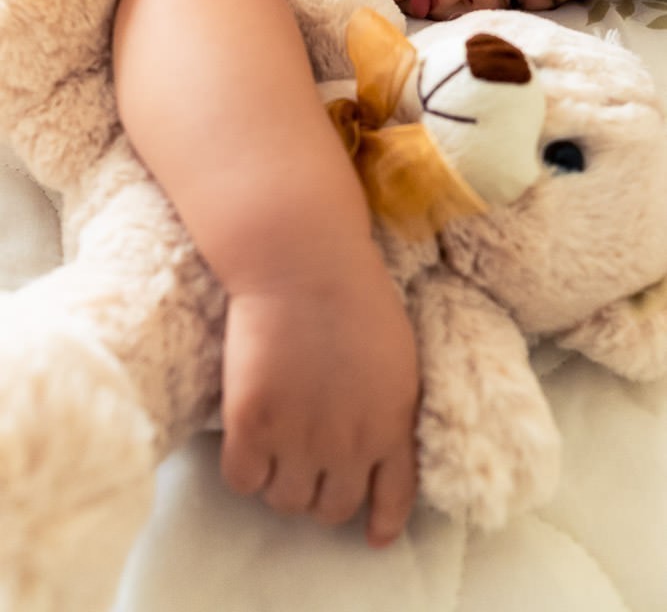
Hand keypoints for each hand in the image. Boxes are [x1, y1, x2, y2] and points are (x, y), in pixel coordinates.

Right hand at [220, 240, 418, 546]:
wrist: (304, 264)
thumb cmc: (355, 293)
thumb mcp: (398, 356)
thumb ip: (391, 407)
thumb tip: (378, 439)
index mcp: (392, 424)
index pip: (393, 498)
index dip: (381, 522)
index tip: (374, 534)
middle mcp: (348, 443)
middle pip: (331, 508)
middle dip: (320, 495)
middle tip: (307, 470)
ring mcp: (299, 437)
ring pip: (286, 501)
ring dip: (281, 484)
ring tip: (275, 452)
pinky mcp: (251, 423)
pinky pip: (243, 479)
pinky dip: (244, 470)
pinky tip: (246, 444)